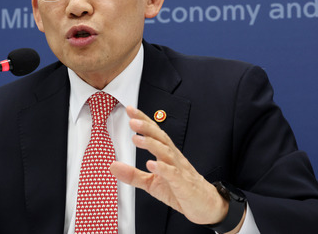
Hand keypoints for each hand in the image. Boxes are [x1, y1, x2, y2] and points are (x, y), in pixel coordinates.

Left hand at [110, 106, 243, 231]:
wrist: (205, 206)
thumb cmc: (180, 191)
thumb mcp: (151, 183)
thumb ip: (132, 175)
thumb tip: (112, 166)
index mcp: (166, 154)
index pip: (154, 133)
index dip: (143, 120)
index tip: (130, 110)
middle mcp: (173, 157)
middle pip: (160, 137)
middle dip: (146, 127)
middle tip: (132, 120)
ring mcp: (179, 169)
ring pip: (166, 152)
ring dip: (151, 144)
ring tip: (136, 139)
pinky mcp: (183, 184)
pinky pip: (173, 173)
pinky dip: (162, 168)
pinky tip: (151, 164)